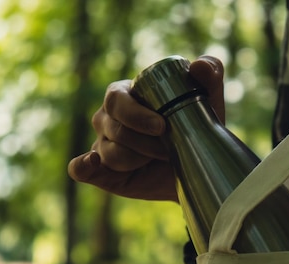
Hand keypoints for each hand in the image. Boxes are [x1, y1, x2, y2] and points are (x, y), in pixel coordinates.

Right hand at [68, 55, 225, 200]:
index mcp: (124, 96)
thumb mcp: (208, 102)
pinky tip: (92, 163)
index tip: (163, 127)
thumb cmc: (196, 129)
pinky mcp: (101, 173)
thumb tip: (199, 65)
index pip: (117, 99)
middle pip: (112, 126)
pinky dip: (82, 166)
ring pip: (109, 152)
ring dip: (137, 159)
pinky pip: (78, 169)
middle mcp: (107, 118)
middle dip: (142, 141)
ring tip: (161, 159)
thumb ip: (210, 75)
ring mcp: (101, 145)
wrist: (197, 170)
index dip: (137, 115)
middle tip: (168, 149)